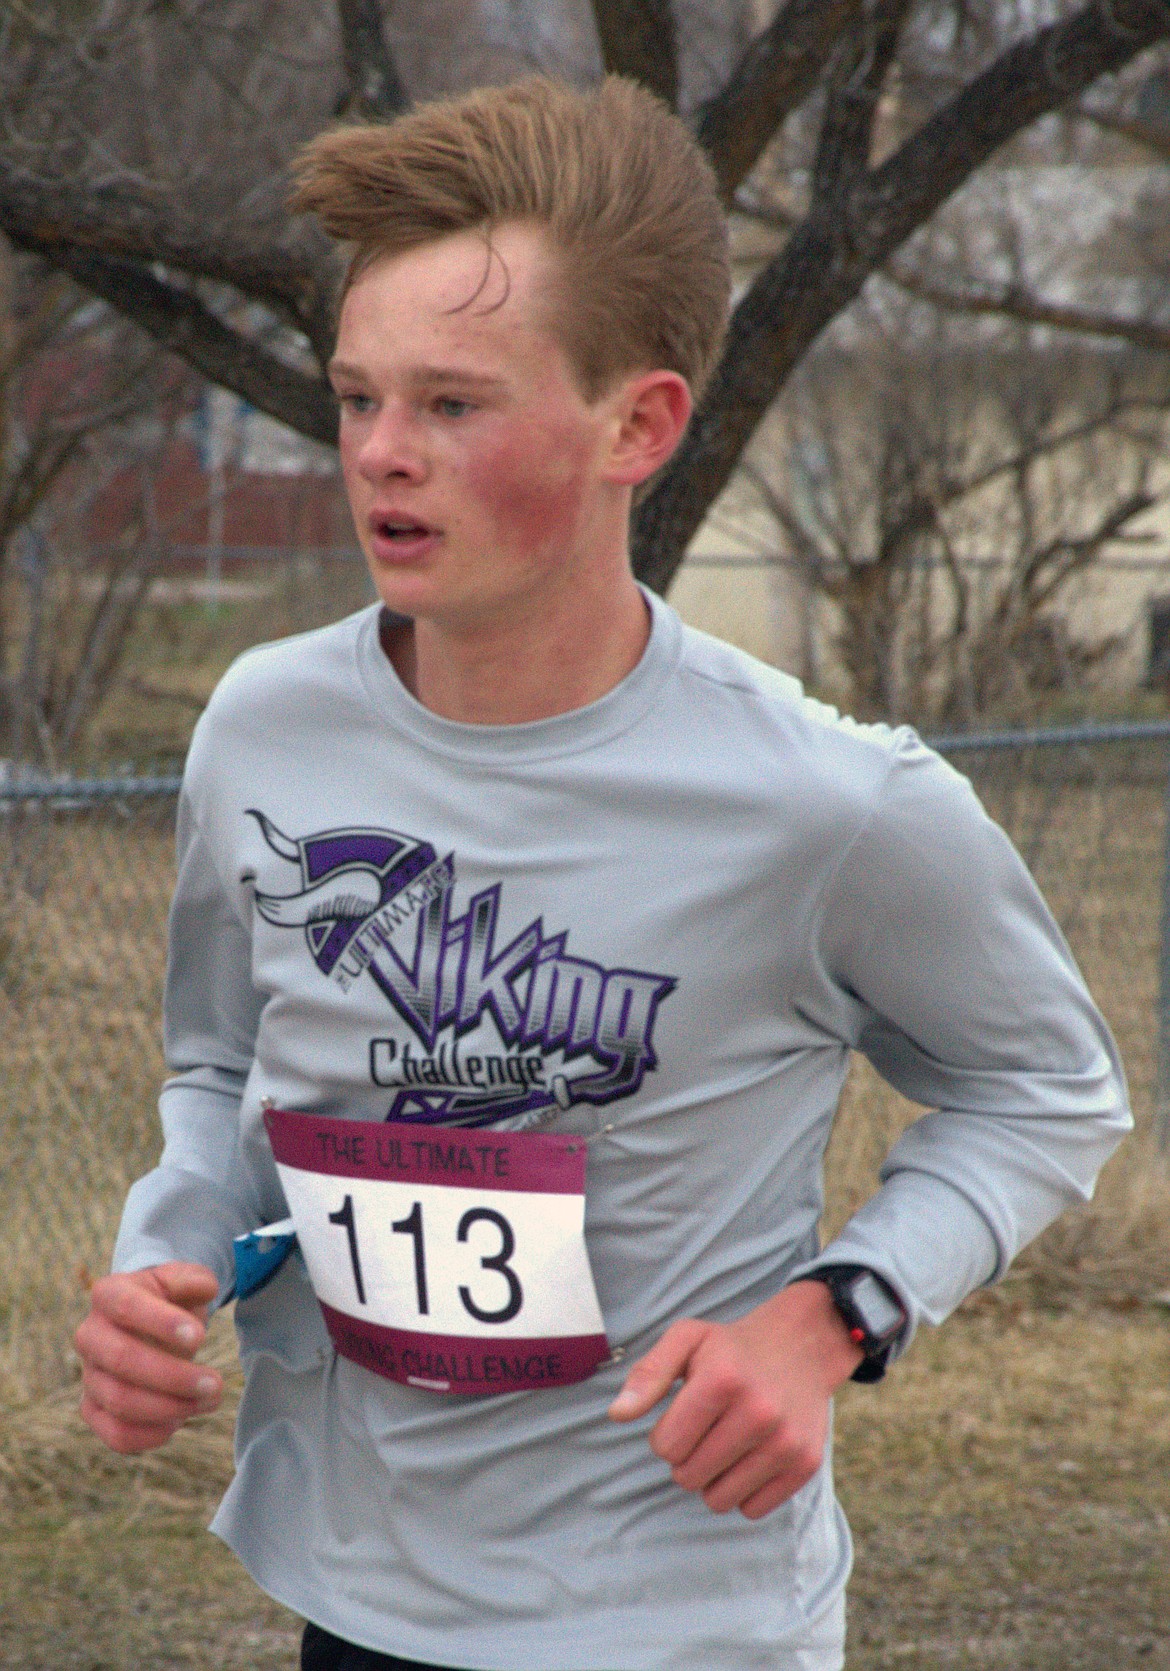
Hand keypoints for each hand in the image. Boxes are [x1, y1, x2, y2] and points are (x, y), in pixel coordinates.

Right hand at [75, 1262, 222, 1453]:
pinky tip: (180, 1421)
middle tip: (214, 1383)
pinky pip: (115, 1433)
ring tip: (207, 1400)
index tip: (200, 1338)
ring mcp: (89, 1375)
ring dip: (169, 1407)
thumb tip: (205, 1289)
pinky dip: (149, 1435)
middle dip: (173, 1375)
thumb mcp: (182, 1280)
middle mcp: (90, 1336)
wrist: (152, 1324)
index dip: (161, 1323)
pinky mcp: (95, 1409)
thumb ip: (193, 1279)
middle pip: (122, 1359)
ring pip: (120, 1400)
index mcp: (108, 1294)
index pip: (126, 1307)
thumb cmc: (169, 1300)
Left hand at [608, 1280, 863, 1519]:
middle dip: (686, 1458)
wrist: (803, 1345)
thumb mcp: (687, 1340)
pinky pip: (753, 1509)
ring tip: (724, 1445)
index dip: (666, 1434)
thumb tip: (617, 1414)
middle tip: (704, 1431)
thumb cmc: (733, 1347)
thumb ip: (648, 1375)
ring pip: (719, 1500)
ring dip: (712, 1479)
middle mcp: (758, 1412)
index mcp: (722, 1379)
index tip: (683, 1415)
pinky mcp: (804, 1464)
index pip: (665, 1446)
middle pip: (688, 1476)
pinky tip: (749, 1458)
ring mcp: (785, 1441)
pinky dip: (743, 1491)